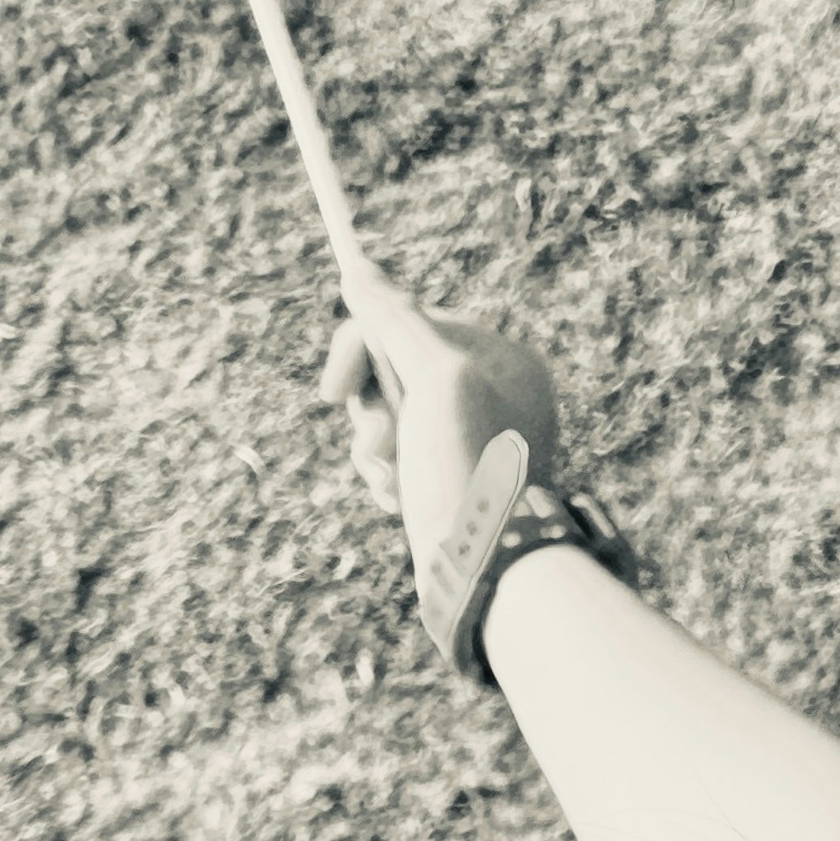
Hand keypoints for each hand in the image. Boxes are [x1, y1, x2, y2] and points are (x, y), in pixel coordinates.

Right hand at [317, 262, 565, 599]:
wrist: (487, 570)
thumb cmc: (469, 471)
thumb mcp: (434, 379)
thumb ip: (395, 321)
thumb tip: (356, 270)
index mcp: (503, 360)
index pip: (414, 320)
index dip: (369, 348)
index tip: (337, 388)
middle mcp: (492, 394)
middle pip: (395, 366)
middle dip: (371, 406)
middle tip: (380, 443)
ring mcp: (469, 438)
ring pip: (388, 413)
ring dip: (372, 444)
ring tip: (388, 478)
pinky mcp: (449, 477)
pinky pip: (397, 453)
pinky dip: (384, 473)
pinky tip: (396, 499)